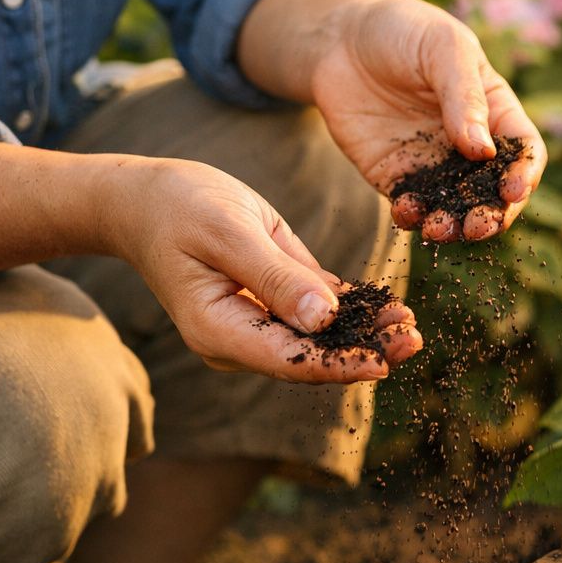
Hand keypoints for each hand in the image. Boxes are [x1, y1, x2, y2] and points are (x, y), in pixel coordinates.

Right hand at [107, 157, 422, 382]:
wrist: (147, 197)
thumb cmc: (178, 206)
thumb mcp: (227, 231)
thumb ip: (276, 276)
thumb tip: (324, 318)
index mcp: (220, 330)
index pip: (289, 360)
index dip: (339, 364)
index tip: (383, 363)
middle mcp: (241, 337)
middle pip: (310, 357)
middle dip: (364, 351)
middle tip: (414, 341)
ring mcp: (257, 321)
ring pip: (319, 337)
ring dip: (365, 333)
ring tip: (410, 326)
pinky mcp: (274, 299)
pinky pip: (318, 312)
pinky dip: (353, 311)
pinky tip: (390, 308)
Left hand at [309, 0, 546, 241]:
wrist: (339, 38)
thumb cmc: (402, 31)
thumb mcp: (443, 48)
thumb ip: (464, 97)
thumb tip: (482, 152)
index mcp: (495, 110)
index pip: (522, 150)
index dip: (525, 173)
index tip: (513, 190)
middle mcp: (470, 144)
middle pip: (494, 191)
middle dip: (492, 214)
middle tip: (479, 226)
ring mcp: (434, 164)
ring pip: (455, 207)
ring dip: (453, 225)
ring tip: (440, 230)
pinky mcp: (397, 176)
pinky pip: (412, 206)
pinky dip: (412, 216)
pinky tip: (406, 212)